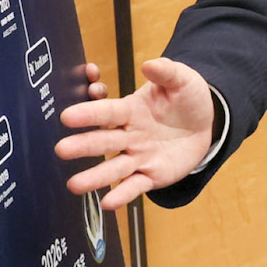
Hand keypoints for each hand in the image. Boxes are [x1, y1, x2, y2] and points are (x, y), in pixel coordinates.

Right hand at [56, 55, 215, 209]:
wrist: (205, 125)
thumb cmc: (187, 100)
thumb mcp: (182, 80)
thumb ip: (166, 72)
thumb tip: (149, 64)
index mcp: (131, 110)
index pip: (107, 112)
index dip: (89, 114)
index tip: (67, 116)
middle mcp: (129, 135)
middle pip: (103, 141)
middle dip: (83, 146)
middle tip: (61, 150)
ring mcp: (138, 157)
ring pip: (114, 168)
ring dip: (95, 177)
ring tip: (74, 186)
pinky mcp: (151, 176)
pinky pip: (135, 186)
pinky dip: (123, 195)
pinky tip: (108, 203)